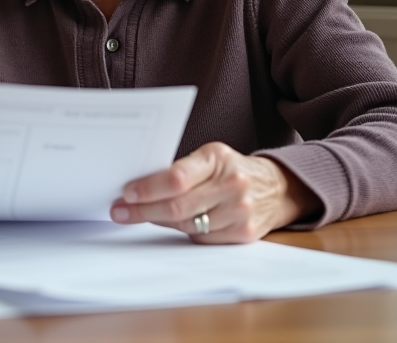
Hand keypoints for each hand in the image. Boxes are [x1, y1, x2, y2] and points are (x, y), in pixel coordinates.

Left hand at [109, 142, 319, 243]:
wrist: (277, 187)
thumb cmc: (230, 169)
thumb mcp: (209, 157)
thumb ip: (180, 170)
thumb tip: (138, 188)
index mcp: (218, 158)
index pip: (177, 177)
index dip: (148, 188)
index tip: (126, 193)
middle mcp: (232, 184)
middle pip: (178, 206)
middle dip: (142, 210)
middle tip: (119, 212)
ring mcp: (240, 211)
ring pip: (187, 225)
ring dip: (158, 222)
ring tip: (138, 216)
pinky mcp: (244, 233)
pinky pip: (201, 238)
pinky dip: (182, 232)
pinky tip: (170, 224)